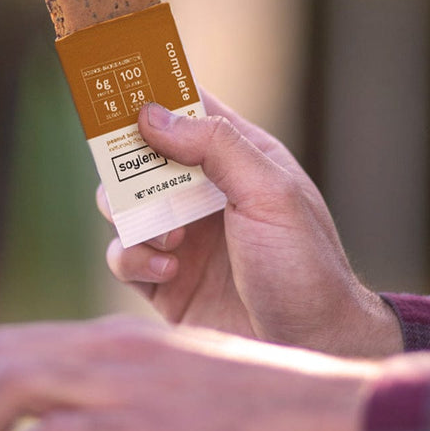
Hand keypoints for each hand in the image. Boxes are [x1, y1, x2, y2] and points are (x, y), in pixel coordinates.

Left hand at [0, 315, 375, 430]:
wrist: (329, 416)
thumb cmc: (259, 412)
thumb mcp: (174, 390)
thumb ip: (117, 396)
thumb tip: (63, 427)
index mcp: (113, 340)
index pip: (8, 342)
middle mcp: (108, 350)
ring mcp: (124, 384)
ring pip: (4, 388)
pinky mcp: (140, 427)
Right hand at [99, 90, 401, 357]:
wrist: (310, 347)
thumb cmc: (303, 266)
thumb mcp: (270, 193)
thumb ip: (215, 146)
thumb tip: (151, 113)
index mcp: (237, 160)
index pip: (189, 110)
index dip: (155, 93)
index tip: (118, 83)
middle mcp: (204, 194)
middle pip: (142, 158)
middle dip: (126, 163)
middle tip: (126, 173)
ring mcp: (181, 238)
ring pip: (123, 207)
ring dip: (131, 216)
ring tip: (171, 236)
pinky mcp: (164, 282)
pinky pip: (123, 257)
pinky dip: (133, 259)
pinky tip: (169, 270)